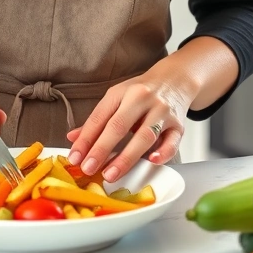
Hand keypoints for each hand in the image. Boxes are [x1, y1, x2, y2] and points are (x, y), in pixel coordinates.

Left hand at [65, 56, 198, 182]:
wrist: (174, 79)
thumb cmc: (141, 92)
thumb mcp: (117, 98)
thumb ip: (97, 120)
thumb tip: (73, 139)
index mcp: (121, 92)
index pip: (99, 116)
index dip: (85, 138)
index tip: (75, 157)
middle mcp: (141, 99)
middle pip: (119, 125)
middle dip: (101, 149)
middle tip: (88, 168)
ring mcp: (162, 111)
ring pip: (144, 135)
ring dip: (126, 157)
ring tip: (111, 174)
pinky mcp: (179, 124)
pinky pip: (172, 141)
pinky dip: (162, 152)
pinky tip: (151, 162)